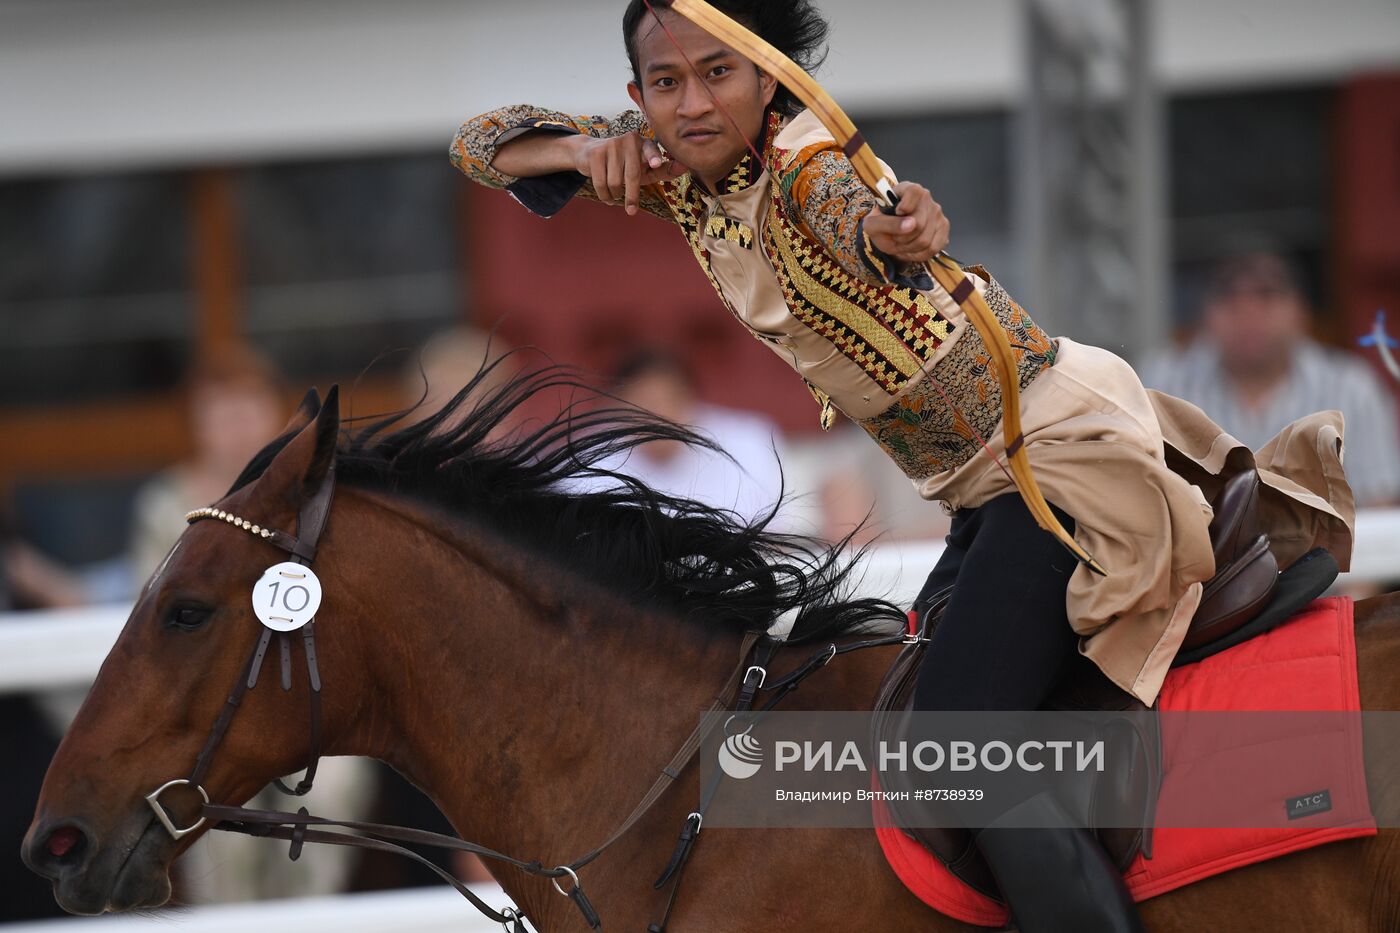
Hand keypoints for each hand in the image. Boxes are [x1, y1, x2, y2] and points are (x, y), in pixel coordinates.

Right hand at [572, 133, 687, 215]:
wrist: (590, 153)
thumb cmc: (625, 164)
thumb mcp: (645, 168)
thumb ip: (664, 169)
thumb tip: (685, 167)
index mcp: (644, 143)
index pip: (650, 150)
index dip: (653, 157)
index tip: (656, 164)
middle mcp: (628, 140)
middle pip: (632, 175)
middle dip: (632, 196)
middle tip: (631, 211)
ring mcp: (611, 145)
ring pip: (615, 182)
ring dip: (616, 194)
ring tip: (616, 193)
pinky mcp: (596, 154)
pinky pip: (601, 183)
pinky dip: (605, 195)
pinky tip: (607, 196)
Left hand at [863, 181, 949, 262]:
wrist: (888, 235)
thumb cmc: (880, 225)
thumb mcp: (873, 225)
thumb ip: (888, 223)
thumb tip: (911, 224)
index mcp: (907, 189)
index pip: (914, 191)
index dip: (906, 205)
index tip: (897, 213)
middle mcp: (926, 198)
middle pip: (919, 223)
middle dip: (902, 238)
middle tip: (894, 238)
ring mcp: (937, 213)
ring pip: (926, 239)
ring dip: (908, 248)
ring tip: (900, 245)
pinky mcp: (943, 228)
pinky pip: (933, 248)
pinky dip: (918, 255)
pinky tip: (910, 250)